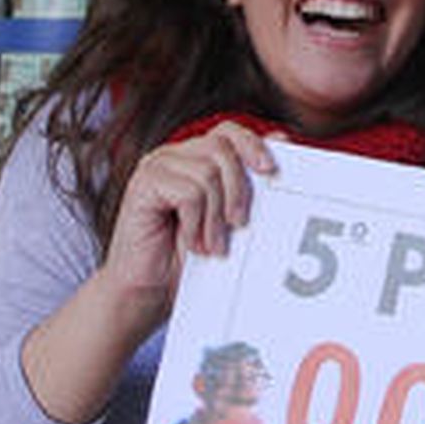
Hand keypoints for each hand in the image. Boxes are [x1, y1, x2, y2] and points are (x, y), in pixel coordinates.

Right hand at [21, 122, 277, 423]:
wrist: (148, 291)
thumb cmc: (187, 258)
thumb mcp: (226, 220)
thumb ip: (248, 183)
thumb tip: (281, 139)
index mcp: (196, 157)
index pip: (228, 132)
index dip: (252, 144)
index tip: (271, 172)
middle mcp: (175, 155)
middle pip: (221, 148)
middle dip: (238, 188)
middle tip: (239, 226)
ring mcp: (156, 166)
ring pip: (207, 173)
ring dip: (215, 217)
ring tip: (211, 246)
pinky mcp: (143, 184)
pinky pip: (188, 193)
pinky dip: (196, 223)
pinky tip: (190, 243)